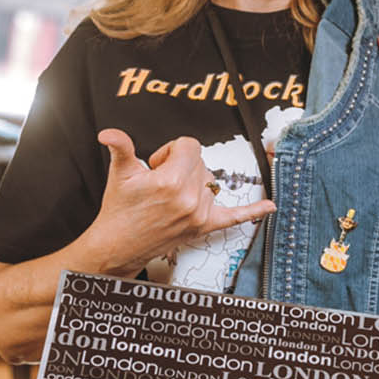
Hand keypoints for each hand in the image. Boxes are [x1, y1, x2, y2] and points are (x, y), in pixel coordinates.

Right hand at [80, 129, 273, 276]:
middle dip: (180, 165)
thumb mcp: (119, 174)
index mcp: (171, 181)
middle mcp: (189, 198)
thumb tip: (109, 133)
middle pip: (200, 161)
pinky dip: (253, 211)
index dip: (171, 150)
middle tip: (159, 181)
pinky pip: (235, 217)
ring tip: (169, 195)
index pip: (189, 146)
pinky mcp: (205, 226)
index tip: (158, 163)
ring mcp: (200, 213)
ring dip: (194, 182)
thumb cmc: (120, 210)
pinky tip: (270, 206)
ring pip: (210, 180)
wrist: (118, 244)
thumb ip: (120, 148)